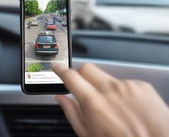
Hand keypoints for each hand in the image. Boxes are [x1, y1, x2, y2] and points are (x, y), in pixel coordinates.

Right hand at [52, 63, 168, 136]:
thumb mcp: (89, 135)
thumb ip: (72, 113)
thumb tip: (61, 99)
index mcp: (94, 103)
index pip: (70, 77)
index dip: (61, 70)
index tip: (57, 67)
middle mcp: (110, 90)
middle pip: (87, 68)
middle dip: (82, 75)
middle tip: (84, 87)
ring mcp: (127, 85)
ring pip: (106, 76)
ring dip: (104, 87)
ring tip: (114, 106)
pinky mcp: (141, 85)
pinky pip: (124, 82)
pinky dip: (122, 92)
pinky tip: (128, 106)